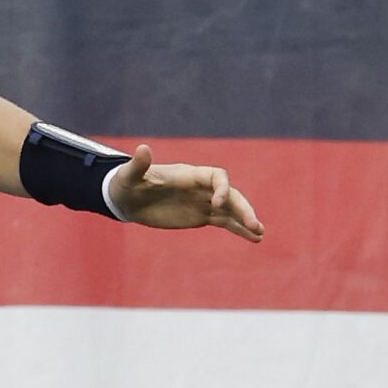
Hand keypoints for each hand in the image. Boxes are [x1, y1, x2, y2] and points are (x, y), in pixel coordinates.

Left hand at [107, 145, 264, 242]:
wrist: (127, 200)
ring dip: (246, 220)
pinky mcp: (201, 216)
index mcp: (189, 175)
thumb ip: (139, 165)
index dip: (222, 188)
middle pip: (230, 195)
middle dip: (243, 209)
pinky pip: (225, 222)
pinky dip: (239, 229)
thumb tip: (142, 148)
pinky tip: (254, 239)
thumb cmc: (126, 184)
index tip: (217, 204)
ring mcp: (203, 202)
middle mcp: (201, 188)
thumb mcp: (129, 176)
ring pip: (231, 210)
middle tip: (254, 225)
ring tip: (260, 233)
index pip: (216, 177)